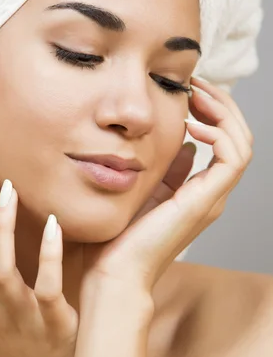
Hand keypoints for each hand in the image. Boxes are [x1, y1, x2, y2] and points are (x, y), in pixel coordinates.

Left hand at [81, 76, 252, 295]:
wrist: (114, 272)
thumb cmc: (121, 236)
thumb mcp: (147, 190)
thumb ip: (170, 170)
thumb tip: (187, 145)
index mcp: (199, 191)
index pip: (224, 141)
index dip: (212, 111)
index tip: (189, 90)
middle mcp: (211, 194)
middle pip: (238, 137)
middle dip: (221, 105)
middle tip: (197, 84)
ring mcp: (211, 198)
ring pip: (241, 143)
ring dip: (223, 112)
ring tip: (197, 96)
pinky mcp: (205, 201)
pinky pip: (232, 158)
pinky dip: (219, 133)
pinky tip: (193, 123)